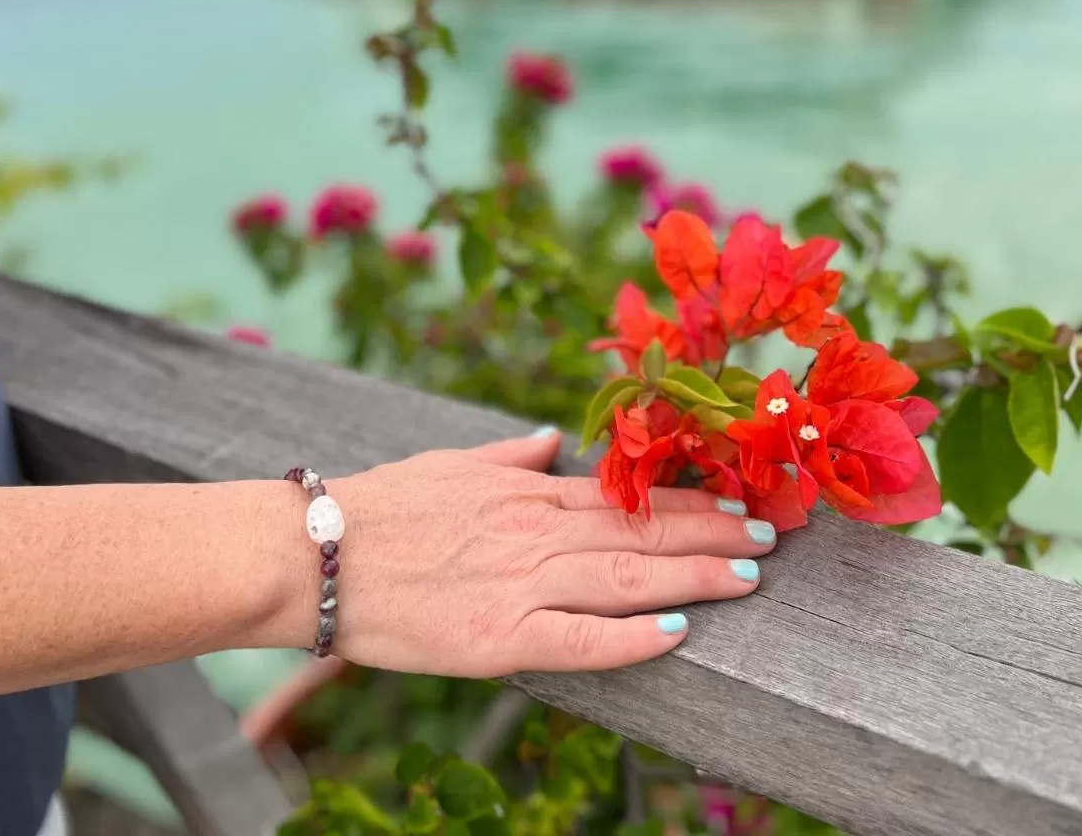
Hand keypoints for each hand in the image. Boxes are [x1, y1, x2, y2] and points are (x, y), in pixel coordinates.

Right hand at [307, 428, 776, 675]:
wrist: (313, 553)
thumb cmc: (381, 504)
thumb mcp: (452, 463)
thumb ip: (509, 456)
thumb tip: (551, 440)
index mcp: (525, 493)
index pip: (625, 495)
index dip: (687, 499)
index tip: (734, 499)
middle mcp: (533, 534)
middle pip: (640, 533)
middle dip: (710, 534)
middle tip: (767, 538)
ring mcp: (518, 584)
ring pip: (623, 578)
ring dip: (692, 576)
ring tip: (747, 577)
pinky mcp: (495, 638)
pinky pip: (577, 641)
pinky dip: (630, 639)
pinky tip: (676, 634)